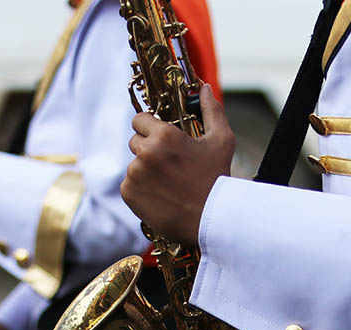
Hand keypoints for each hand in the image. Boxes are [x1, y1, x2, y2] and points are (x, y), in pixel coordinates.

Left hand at [121, 85, 233, 246]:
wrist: (210, 220)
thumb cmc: (217, 179)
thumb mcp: (221, 140)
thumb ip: (211, 110)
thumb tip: (203, 88)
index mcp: (164, 135)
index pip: (139, 120)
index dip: (150, 127)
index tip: (161, 140)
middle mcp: (145, 153)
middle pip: (135, 142)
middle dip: (149, 150)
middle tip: (170, 165)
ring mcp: (134, 175)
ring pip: (134, 165)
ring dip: (146, 171)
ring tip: (169, 184)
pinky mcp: (129, 194)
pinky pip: (129, 185)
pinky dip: (141, 190)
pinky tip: (161, 196)